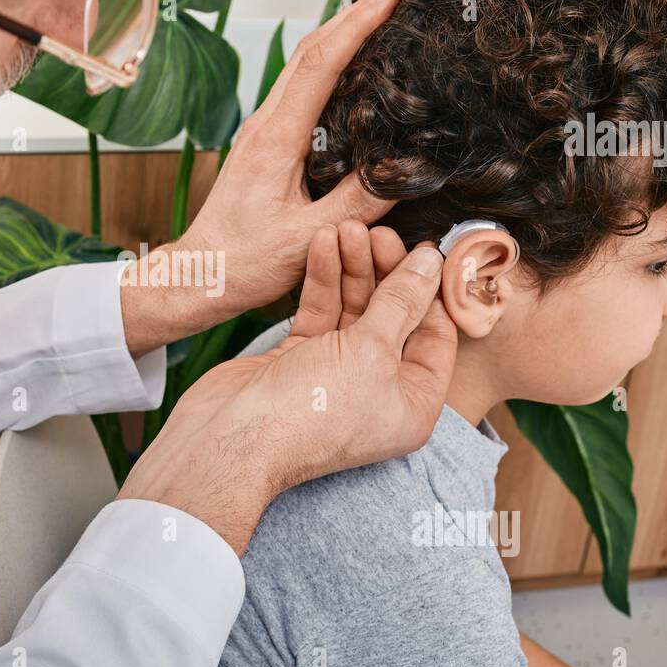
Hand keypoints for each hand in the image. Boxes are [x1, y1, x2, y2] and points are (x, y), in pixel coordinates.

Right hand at [119, 220, 454, 555]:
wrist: (232, 438)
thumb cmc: (309, 412)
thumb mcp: (371, 350)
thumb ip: (401, 301)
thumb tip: (431, 264)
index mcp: (412, 404)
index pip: (435, 334)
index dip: (429, 289)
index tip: (422, 247)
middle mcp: (379, 390)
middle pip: (393, 317)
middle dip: (384, 271)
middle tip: (376, 231)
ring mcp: (337, 374)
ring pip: (354, 310)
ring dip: (351, 268)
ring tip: (344, 229)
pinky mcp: (301, 359)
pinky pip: (321, 313)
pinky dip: (322, 281)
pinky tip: (323, 245)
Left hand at [121, 0, 403, 357]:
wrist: (199, 275)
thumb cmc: (242, 263)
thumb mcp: (308, 239)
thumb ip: (357, 204)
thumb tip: (401, 171)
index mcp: (275, 141)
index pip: (318, 65)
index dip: (355, 26)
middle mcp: (264, 126)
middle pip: (307, 52)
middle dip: (349, 17)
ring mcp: (260, 132)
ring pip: (300, 68)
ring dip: (336, 38)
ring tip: (375, 19)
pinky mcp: (263, 145)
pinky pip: (297, 92)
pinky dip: (326, 68)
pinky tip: (348, 72)